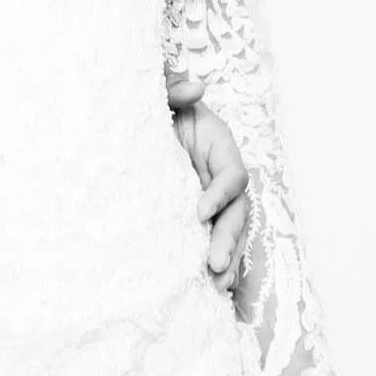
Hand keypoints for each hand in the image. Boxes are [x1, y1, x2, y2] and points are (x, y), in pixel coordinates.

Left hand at [165, 74, 250, 278]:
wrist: (139, 124)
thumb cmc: (155, 109)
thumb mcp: (161, 97)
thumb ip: (174, 90)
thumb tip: (196, 88)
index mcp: (218, 147)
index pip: (231, 174)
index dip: (220, 193)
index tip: (198, 212)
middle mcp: (221, 176)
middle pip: (237, 210)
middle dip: (229, 238)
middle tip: (214, 263)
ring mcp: (213, 198)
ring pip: (231, 230)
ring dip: (228, 257)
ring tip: (218, 285)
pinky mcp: (200, 216)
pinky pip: (215, 239)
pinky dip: (219, 261)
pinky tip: (213, 287)